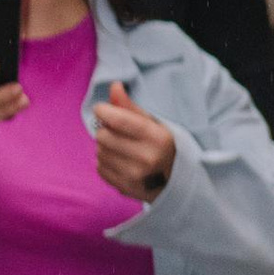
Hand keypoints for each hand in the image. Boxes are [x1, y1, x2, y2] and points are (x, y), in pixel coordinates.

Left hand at [93, 80, 175, 202]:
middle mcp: (147, 158)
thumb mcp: (153, 123)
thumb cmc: (161, 146)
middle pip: (103, 136)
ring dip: (105, 147)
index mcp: (157, 138)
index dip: (103, 111)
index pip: (119, 120)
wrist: (174, 181)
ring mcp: (135, 176)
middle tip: (118, 132)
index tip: (101, 109)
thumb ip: (130, 106)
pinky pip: (99, 167)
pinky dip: (105, 161)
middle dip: (106, 130)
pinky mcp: (124, 188)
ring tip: (122, 148)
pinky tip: (120, 161)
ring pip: (99, 151)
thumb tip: (114, 86)